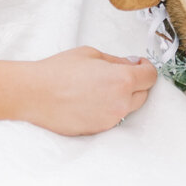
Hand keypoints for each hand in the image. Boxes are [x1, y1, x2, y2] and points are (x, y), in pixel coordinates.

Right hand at [18, 46, 156, 135]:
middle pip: (143, 94)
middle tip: (119, 75)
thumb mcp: (91, 54)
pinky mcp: (98, 130)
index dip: (146, 68)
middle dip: (136, 83)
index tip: (139, 65)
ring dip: (122, 98)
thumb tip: (130, 65)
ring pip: (128, 108)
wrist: (34, 94)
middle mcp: (120, 103)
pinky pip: (112, 118)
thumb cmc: (58, 71)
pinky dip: (108, 109)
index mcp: (122, 80)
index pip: (150, 77)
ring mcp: (110, 120)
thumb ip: (116, 61)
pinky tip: (91, 100)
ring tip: (100, 88)